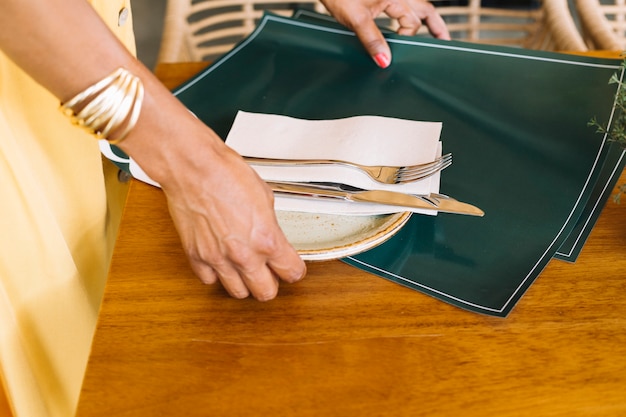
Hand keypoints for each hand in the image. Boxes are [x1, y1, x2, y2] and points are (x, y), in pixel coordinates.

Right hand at [155, 127, 306, 300]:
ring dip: (244, 282)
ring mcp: (218, 258)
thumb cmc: (227, 174)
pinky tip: (221, 261)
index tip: (291, 267)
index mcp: (267, 240)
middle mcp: (244, 255)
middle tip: (270, 272)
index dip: (294, 270)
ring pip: (238, 292)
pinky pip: (209, 280)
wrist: (194, 168)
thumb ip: (270, 226)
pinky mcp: (196, 256)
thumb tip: (272, 235)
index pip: (292, 273)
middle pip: (266, 293)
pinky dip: (216, 274)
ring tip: (245, 268)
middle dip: (271, 283)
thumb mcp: (265, 198)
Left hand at [320, 0, 449, 67]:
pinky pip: (399, 7)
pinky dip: (406, 17)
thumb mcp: (356, 18)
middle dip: (435, 26)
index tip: (398, 52)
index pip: (412, 22)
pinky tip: (402, 26)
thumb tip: (385, 61)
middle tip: (444, 41)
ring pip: (414, 7)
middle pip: (424, 10)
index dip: (407, 38)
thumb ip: (371, 40)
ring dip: (423, 20)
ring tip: (434, 34)